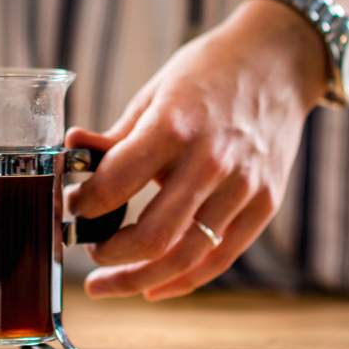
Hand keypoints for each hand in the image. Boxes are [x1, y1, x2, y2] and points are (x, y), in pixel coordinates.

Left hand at [65, 0, 327, 300]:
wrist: (279, 61)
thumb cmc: (207, 73)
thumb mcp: (154, 93)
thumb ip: (115, 135)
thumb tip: (70, 152)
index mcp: (175, 126)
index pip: (116, 183)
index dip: (83, 204)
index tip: (70, 207)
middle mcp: (212, 161)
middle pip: (153, 236)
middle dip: (108, 254)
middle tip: (86, 251)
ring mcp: (244, 187)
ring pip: (186, 256)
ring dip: (138, 278)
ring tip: (107, 284)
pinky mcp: (265, 203)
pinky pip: (219, 257)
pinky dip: (182, 280)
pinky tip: (152, 287)